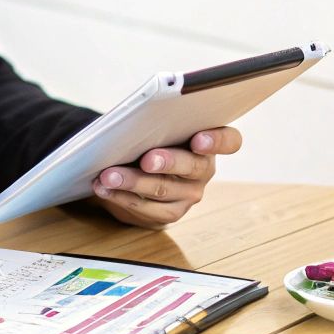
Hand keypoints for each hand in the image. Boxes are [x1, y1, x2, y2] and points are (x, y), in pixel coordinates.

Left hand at [91, 126, 241, 228]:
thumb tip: (136, 120)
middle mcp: (204, 170)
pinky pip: (146, 209)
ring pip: (163, 190)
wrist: (145, 173)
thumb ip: (160, 122)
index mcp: (209, 142)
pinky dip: (121, 196)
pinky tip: (103, 188)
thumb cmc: (153, 139)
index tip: (198, 139)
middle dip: (167, 162)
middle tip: (146, 159)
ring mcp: (190, 194)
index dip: (217, 141)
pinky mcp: (171, 214)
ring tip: (108, 175)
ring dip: (132, 181)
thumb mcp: (161, 127)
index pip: (229, 141)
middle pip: (192, 167)